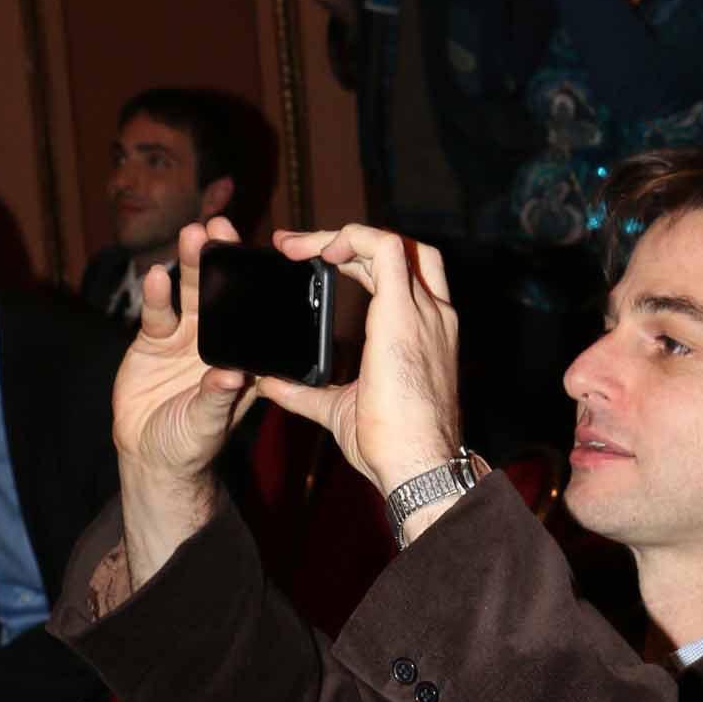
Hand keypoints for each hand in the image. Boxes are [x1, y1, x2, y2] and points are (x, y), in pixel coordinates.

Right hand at [114, 217, 252, 579]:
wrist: (149, 454)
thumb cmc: (190, 445)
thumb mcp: (205, 425)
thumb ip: (216, 399)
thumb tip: (230, 375)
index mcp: (243, 358)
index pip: (254, 316)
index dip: (256, 287)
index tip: (260, 260)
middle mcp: (218, 339)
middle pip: (222, 293)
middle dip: (222, 260)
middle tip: (221, 229)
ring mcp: (186, 335)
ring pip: (191, 293)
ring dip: (192, 265)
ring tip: (192, 236)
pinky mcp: (154, 337)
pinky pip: (157, 310)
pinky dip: (156, 293)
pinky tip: (156, 274)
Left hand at [259, 223, 459, 515]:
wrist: (416, 467)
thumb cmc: (390, 447)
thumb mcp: (338, 409)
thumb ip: (305, 391)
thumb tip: (269, 383)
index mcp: (423, 334)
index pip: (399, 275)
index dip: (356, 257)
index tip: (311, 260)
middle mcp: (432, 315)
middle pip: (398, 250)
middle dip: (344, 239)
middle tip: (295, 248)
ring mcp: (424, 311)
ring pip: (391, 242)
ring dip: (341, 234)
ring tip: (299, 246)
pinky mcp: (404, 315)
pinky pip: (384, 249)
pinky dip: (352, 237)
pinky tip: (322, 250)